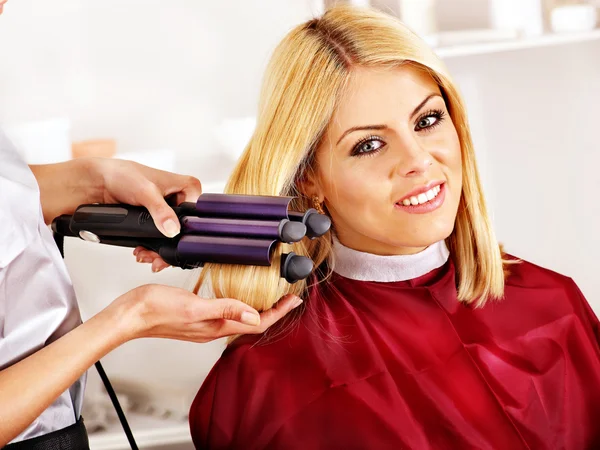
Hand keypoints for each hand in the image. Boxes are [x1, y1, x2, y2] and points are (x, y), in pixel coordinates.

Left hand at [94, 158, 201, 271]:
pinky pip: (161, 238)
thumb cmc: (122, 175)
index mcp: (188, 186)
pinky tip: (142, 251)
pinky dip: (152, 248)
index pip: (197, 214)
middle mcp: (181, 198)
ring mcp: (169, 210)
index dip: (186, 232)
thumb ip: (160, 211)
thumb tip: (173, 229)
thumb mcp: (145, 192)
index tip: (173, 243)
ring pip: (172, 238)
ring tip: (145, 255)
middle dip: (170, 247)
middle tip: (157, 258)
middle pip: (184, 230)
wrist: (99, 182)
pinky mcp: (157, 219)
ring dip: (159, 251)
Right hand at [114, 284, 303, 342]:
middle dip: (273, 310)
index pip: (257, 323)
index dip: (278, 312)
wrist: (129, 315)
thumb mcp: (194, 306)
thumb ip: (224, 310)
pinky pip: (224, 312)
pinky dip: (237, 304)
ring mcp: (204, 324)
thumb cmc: (156, 310)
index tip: (294, 300)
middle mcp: (213, 328)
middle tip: (287, 296)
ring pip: (239, 318)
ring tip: (269, 295)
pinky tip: (236, 294)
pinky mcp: (195, 316)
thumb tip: (254, 316)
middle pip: (252, 323)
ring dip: (257, 307)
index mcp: (216, 327)